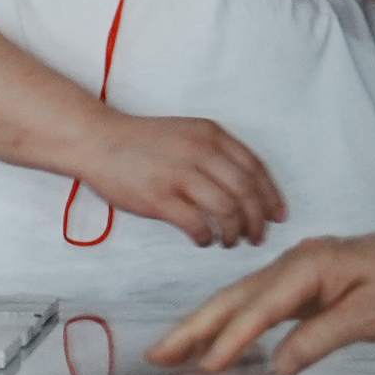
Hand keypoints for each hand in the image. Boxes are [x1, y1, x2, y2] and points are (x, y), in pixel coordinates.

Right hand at [76, 110, 286, 247]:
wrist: (96, 140)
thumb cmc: (141, 141)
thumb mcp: (186, 133)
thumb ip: (216, 153)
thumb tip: (247, 191)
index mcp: (211, 135)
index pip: (255, 169)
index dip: (271, 196)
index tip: (277, 216)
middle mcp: (200, 152)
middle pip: (246, 193)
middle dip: (257, 220)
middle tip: (258, 236)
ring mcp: (179, 175)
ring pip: (226, 211)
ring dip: (234, 232)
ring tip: (229, 241)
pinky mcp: (159, 198)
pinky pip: (196, 224)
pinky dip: (205, 237)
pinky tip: (203, 240)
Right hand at [151, 222, 374, 373]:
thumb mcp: (372, 315)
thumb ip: (321, 337)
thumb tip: (279, 363)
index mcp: (308, 267)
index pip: (259, 310)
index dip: (230, 340)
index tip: (206, 366)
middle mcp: (293, 264)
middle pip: (233, 298)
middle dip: (192, 327)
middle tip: (158, 354)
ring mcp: (295, 271)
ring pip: (239, 299)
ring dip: (203, 324)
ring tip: (171, 350)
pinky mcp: (302, 283)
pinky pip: (256, 303)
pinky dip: (230, 320)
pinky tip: (215, 336)